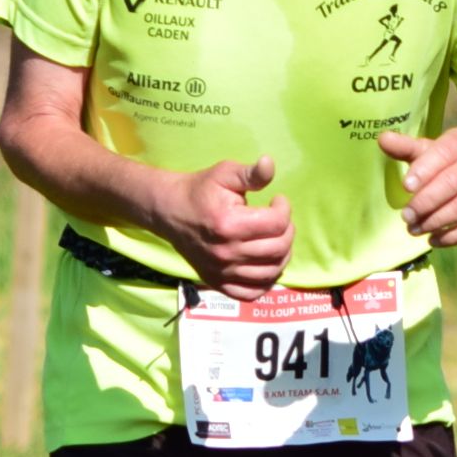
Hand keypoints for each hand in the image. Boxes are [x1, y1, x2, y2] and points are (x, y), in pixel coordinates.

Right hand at [155, 156, 291, 300]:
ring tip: (275, 239)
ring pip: (270, 272)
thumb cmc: (199, 191)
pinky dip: (266, 281)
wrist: (169, 211)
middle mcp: (226, 253)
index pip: (277, 223)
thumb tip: (270, 164)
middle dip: (287, 231)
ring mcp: (222, 272)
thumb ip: (250, 174)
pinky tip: (266, 264)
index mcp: (229, 224)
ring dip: (282, 255)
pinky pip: (252, 292)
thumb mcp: (224, 174)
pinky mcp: (217, 283)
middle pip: (278, 249)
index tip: (277, 200)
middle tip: (278, 220)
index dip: (284, 209)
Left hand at [379, 127, 456, 246]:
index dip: (424, 169)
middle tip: (406, 216)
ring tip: (414, 229)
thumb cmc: (453, 165)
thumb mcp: (433, 152)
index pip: (444, 152)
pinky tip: (433, 239)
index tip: (406, 186)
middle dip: (425, 202)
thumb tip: (383, 139)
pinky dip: (451, 236)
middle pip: (452, 183)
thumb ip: (408, 148)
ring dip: (434, 221)